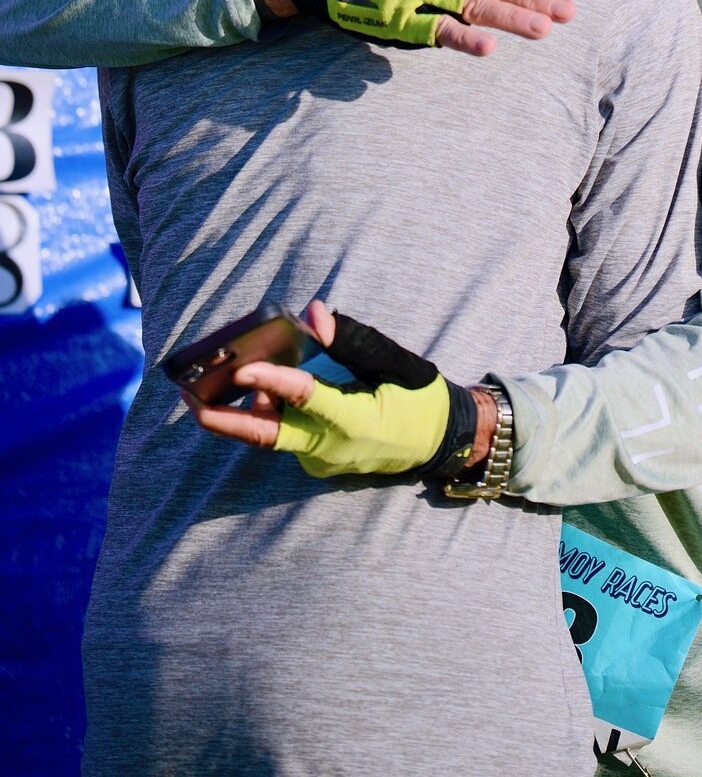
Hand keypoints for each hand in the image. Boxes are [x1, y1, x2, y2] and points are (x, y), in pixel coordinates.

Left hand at [182, 302, 493, 478]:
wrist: (440, 443)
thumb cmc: (420, 397)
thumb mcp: (397, 363)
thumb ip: (353, 340)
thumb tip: (313, 314)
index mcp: (354, 420)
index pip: (304, 399)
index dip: (270, 382)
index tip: (240, 368)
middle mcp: (330, 447)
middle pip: (265, 435)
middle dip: (222, 418)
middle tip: (186, 397)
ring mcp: (322, 460)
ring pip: (272, 433)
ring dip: (247, 407)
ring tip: (224, 377)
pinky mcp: (318, 463)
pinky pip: (285, 435)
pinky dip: (270, 411)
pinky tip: (259, 388)